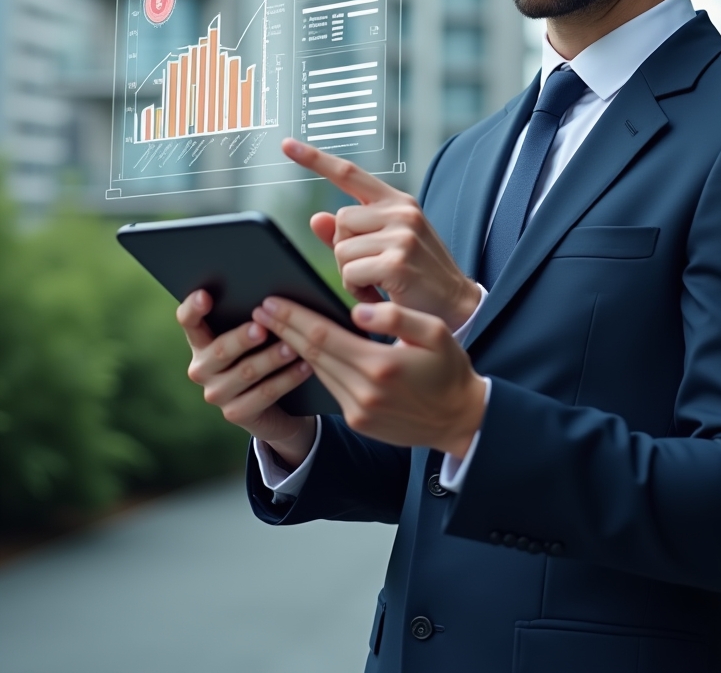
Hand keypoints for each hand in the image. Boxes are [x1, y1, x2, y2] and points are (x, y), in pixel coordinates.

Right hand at [176, 290, 316, 467]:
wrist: (275, 405)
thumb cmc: (264, 354)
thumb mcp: (256, 336)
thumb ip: (257, 317)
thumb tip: (275, 299)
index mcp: (202, 341)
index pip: (188, 321)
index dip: (193, 308)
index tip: (205, 295)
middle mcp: (202, 368)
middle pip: (220, 349)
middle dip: (242, 338)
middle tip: (263, 328)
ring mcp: (216, 393)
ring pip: (246, 372)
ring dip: (272, 358)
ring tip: (294, 347)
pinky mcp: (236, 413)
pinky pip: (265, 393)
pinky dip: (287, 379)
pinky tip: (305, 367)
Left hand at [253, 296, 487, 458]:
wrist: (460, 419)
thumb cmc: (450, 369)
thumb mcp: (436, 333)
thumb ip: (397, 317)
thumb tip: (359, 309)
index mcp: (380, 364)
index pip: (323, 335)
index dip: (293, 317)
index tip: (270, 301)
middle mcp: (363, 391)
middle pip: (311, 354)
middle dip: (283, 329)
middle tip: (258, 310)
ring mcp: (358, 410)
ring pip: (316, 371)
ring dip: (293, 349)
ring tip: (274, 327)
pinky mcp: (358, 421)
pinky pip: (329, 387)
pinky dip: (313, 367)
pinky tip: (303, 352)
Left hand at [282, 138, 480, 329]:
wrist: (456, 304)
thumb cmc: (419, 275)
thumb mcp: (387, 246)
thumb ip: (351, 232)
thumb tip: (316, 218)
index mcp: (397, 202)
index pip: (350, 174)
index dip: (315, 159)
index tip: (286, 145)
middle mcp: (401, 211)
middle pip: (339, 222)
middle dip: (344, 251)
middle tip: (369, 270)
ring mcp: (402, 234)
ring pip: (341, 249)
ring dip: (350, 274)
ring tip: (376, 283)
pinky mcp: (397, 261)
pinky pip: (350, 272)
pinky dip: (357, 289)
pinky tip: (377, 294)